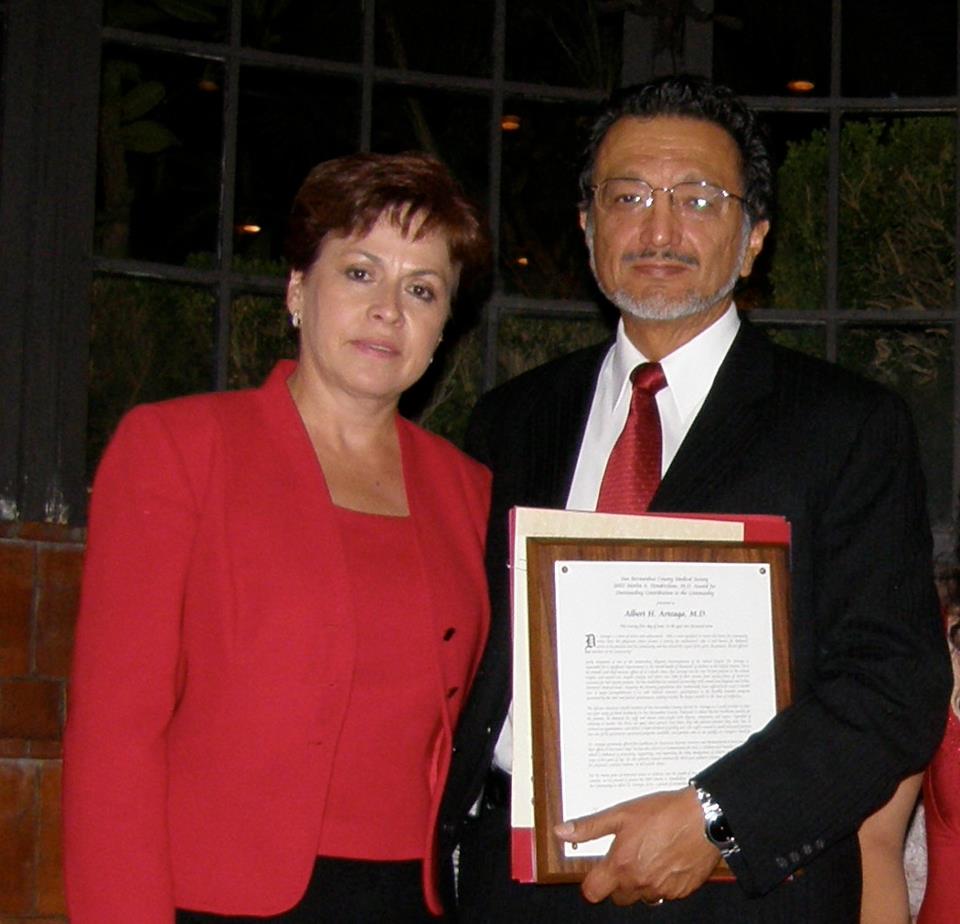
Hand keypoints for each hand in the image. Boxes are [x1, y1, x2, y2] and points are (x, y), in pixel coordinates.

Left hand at [554, 785, 719, 905]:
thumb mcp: (621, 814)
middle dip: (618, 881)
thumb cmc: (663, 813)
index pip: (593, 892)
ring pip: (642, 896)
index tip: (597, 871)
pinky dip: (662, 881)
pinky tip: (667, 859)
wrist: (702, 818)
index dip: (592, 882)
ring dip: (641, 881)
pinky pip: (665, 894)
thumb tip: (562, 832)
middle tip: (627, 856)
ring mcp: (662, 890)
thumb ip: (589, 827)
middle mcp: (640, 883)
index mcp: (621, 866)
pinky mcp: (681, 891)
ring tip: (649, 854)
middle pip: (618, 897)